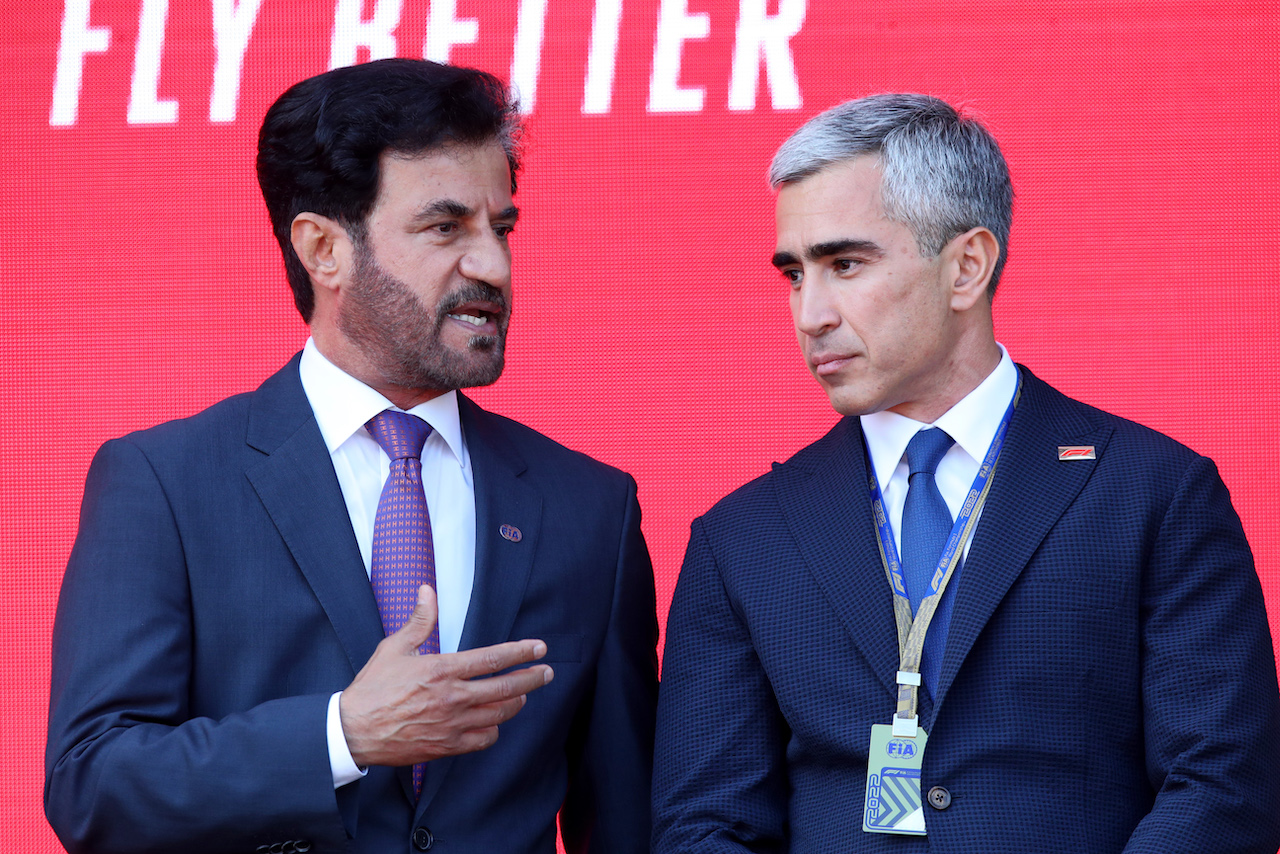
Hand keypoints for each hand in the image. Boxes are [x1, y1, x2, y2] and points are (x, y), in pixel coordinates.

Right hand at [339, 584, 552, 767]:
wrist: (353, 731)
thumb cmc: (373, 688)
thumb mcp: (394, 647)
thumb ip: (420, 621)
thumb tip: (428, 590)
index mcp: (442, 669)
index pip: (493, 659)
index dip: (521, 652)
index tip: (540, 648)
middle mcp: (452, 698)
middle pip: (507, 688)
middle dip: (532, 678)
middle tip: (547, 672)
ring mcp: (452, 725)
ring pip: (500, 714)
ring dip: (517, 702)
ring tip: (523, 695)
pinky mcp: (447, 747)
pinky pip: (484, 739)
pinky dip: (494, 729)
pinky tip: (494, 720)